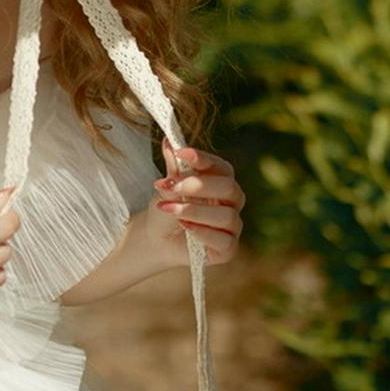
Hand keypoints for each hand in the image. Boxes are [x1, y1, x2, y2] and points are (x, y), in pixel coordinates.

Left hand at [148, 139, 244, 267]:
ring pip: (227, 215)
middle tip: (172, 187)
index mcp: (222, 180)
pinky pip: (225, 241)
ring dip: (195, 211)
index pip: (221, 166)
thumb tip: (169, 140)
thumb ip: (173, 166)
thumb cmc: (167, 207)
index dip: (202, 158)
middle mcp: (233, 201)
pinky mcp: (228, 249)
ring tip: (170, 209)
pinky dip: (204, 233)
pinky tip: (185, 227)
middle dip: (199, 186)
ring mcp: (232, 226)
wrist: (156, 238)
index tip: (179, 152)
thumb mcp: (167, 185)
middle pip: (229, 188)